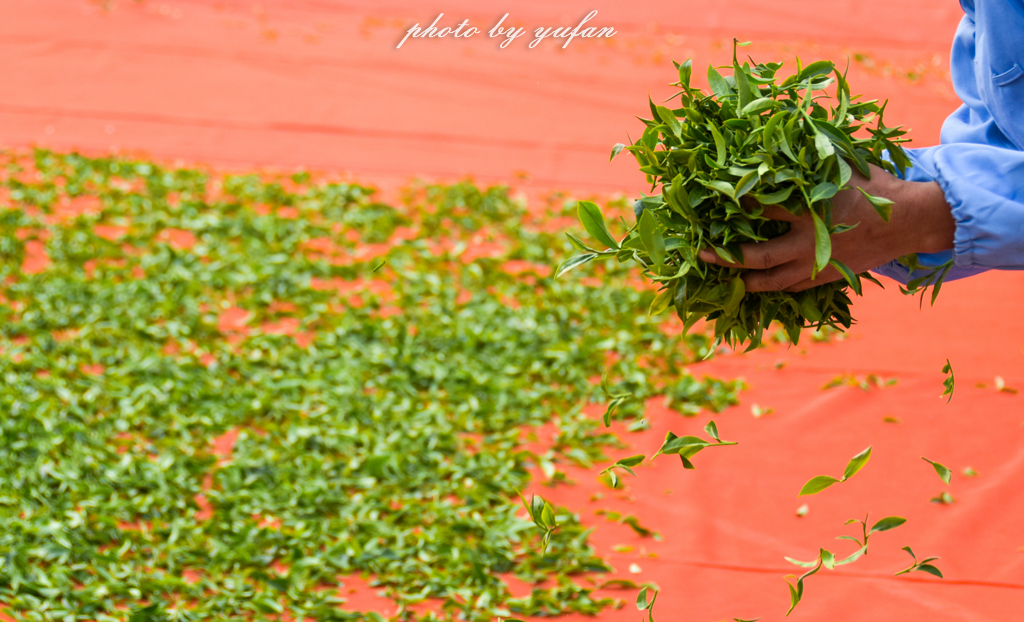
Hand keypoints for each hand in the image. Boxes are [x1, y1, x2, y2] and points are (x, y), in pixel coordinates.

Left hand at [697, 164, 955, 291]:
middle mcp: (810, 241)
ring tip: (722, 280)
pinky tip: (752, 289)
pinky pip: (792, 288)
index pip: (762, 207)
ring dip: (744, 281)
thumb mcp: (842, 162)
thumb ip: (810, 150)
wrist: (910, 220)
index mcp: (810, 209)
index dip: (735, 201)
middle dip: (727, 255)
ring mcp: (817, 263)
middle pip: (759, 255)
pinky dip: (771, 290)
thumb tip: (781, 118)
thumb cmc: (873, 185)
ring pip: (772, 280)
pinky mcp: (826, 276)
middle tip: (700, 251)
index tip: (710, 195)